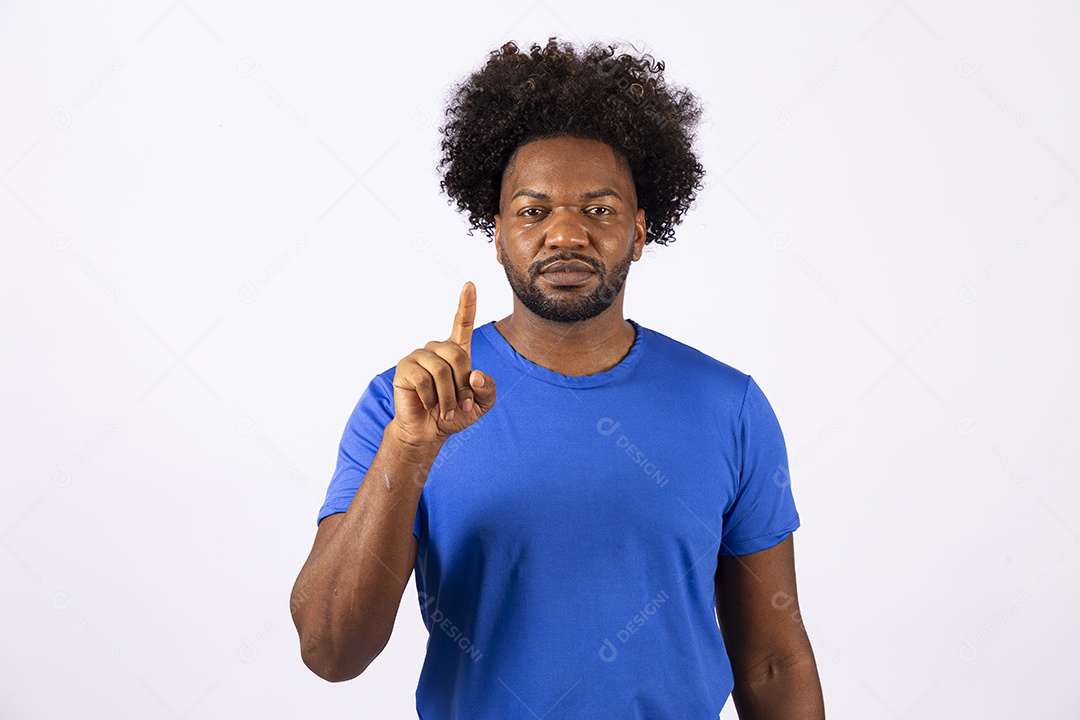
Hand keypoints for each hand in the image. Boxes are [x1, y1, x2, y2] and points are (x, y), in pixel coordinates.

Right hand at [389, 282, 496, 447]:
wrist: (429, 431)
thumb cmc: (455, 414)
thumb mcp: (482, 404)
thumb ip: (487, 389)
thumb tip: (475, 374)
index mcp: (456, 351)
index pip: (462, 323)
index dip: (467, 304)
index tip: (469, 284)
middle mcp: (436, 349)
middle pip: (457, 356)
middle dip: (463, 385)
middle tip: (462, 405)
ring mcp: (418, 356)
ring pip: (441, 370)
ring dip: (448, 397)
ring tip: (446, 411)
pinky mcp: (404, 368)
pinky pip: (424, 380)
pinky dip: (432, 399)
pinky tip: (429, 405)